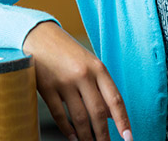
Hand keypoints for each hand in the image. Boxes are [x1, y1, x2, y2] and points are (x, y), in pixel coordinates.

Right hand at [23, 21, 132, 140]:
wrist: (39, 36)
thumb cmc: (68, 52)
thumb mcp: (90, 64)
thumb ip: (101, 87)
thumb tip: (112, 114)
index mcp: (98, 69)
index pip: (115, 99)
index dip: (123, 121)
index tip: (128, 137)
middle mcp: (83, 75)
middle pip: (98, 112)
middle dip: (103, 134)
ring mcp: (64, 82)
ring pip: (79, 117)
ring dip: (86, 136)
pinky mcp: (46, 88)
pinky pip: (60, 115)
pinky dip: (67, 129)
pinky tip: (73, 137)